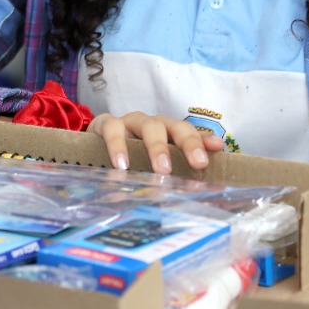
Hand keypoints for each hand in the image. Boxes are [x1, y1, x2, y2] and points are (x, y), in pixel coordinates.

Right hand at [88, 111, 226, 173]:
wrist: (90, 146)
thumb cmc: (128, 157)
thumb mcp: (151, 164)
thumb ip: (175, 170)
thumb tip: (207, 186)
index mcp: (167, 132)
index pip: (189, 133)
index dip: (203, 139)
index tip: (218, 149)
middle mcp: (152, 124)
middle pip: (175, 126)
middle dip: (189, 143)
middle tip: (198, 164)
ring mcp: (130, 122)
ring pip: (149, 126)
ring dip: (158, 148)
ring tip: (163, 170)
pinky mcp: (105, 124)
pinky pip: (113, 129)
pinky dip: (118, 146)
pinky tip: (121, 165)